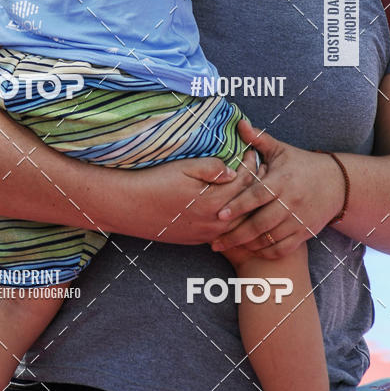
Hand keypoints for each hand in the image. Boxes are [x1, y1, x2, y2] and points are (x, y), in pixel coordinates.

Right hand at [107, 151, 259, 244]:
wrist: (130, 208)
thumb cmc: (156, 182)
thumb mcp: (183, 167)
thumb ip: (211, 168)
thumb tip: (234, 170)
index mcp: (214, 201)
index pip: (244, 181)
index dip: (251, 164)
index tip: (254, 150)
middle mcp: (215, 222)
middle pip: (246, 203)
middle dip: (255, 184)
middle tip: (259, 167)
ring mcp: (207, 234)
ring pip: (239, 220)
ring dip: (246, 202)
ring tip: (249, 185)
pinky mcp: (198, 240)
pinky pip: (225, 230)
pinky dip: (233, 217)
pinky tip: (231, 205)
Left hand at [210, 121, 345, 258]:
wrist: (337, 183)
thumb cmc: (301, 164)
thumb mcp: (281, 150)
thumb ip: (259, 139)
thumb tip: (239, 123)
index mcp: (282, 180)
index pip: (257, 195)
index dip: (238, 205)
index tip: (219, 214)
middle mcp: (291, 202)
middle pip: (260, 223)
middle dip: (236, 234)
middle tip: (214, 240)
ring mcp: (298, 220)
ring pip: (270, 238)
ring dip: (247, 245)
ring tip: (226, 246)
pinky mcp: (304, 233)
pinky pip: (283, 248)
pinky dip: (266, 253)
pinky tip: (250, 251)